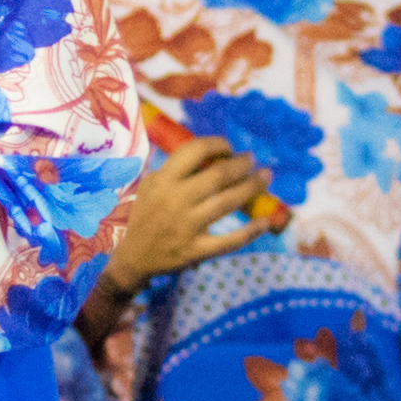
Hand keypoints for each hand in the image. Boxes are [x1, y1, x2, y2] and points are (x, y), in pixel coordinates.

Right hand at [103, 141, 284, 292]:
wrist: (134, 257)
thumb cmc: (145, 215)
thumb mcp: (150, 185)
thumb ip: (174, 168)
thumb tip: (209, 151)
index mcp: (163, 181)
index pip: (195, 151)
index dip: (218, 144)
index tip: (228, 147)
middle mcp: (176, 201)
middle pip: (218, 175)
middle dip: (241, 164)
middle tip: (251, 159)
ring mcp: (188, 227)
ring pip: (228, 202)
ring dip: (252, 187)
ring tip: (266, 176)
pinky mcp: (196, 250)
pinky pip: (229, 240)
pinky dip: (250, 231)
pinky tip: (266, 221)